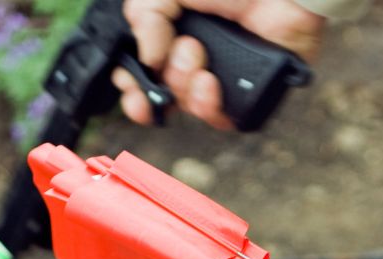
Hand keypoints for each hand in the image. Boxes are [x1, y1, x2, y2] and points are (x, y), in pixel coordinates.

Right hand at [115, 0, 324, 128]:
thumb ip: (145, 16)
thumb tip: (147, 61)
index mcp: (176, 36)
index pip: (145, 74)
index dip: (132, 88)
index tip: (130, 85)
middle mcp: (199, 60)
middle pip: (163, 96)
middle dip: (159, 83)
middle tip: (168, 60)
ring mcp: (226, 78)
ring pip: (189, 107)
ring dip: (183, 84)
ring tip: (197, 53)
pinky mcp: (252, 94)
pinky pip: (222, 119)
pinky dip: (209, 105)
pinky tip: (210, 80)